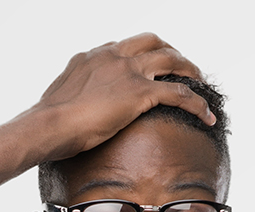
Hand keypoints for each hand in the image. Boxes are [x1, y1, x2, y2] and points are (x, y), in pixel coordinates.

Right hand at [30, 33, 215, 160]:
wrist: (48, 125)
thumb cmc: (48, 121)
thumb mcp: (60, 98)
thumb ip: (75, 94)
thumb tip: (73, 108)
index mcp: (93, 56)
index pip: (125, 46)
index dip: (142, 54)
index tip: (149, 67)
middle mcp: (113, 56)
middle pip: (153, 42)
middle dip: (172, 52)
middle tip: (183, 68)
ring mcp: (128, 71)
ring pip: (171, 59)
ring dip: (190, 70)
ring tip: (201, 84)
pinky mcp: (140, 92)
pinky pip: (180, 93)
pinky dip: (197, 103)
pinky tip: (207, 116)